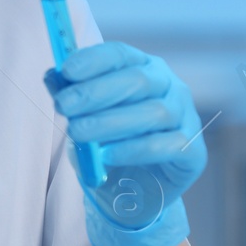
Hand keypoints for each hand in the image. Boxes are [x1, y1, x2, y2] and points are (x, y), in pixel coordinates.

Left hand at [44, 42, 207, 245]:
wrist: (134, 190)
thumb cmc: (109, 144)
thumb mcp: (84, 118)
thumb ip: (71, 96)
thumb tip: (52, 77)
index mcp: (144, 68)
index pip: (121, 54)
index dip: (94, 60)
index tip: (66, 71)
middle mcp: (170, 87)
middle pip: (138, 80)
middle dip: (96, 92)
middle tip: (64, 106)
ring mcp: (186, 117)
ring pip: (154, 112)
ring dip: (110, 122)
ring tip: (78, 133)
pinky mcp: (193, 151)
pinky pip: (167, 145)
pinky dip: (135, 149)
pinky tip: (107, 155)